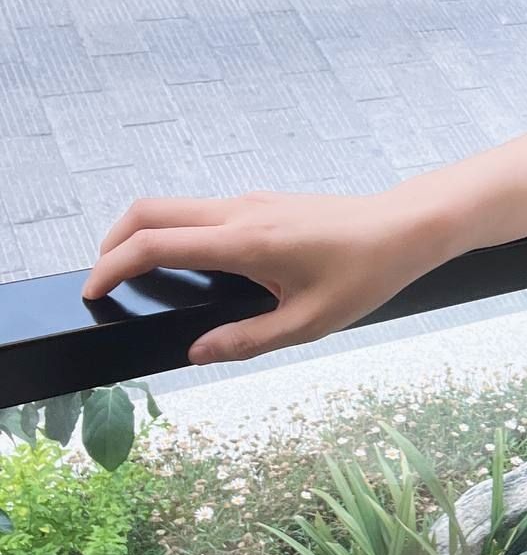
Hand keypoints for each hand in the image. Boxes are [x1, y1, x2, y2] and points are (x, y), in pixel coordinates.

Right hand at [81, 189, 449, 365]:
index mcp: (245, 240)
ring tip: (140, 278)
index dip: (111, 266)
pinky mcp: (264, 202)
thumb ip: (248, 340)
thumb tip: (196, 353)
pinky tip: (191, 267)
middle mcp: (241, 211)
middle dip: (113, 242)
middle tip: (104, 281)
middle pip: (149, 209)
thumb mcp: (311, 322)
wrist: (406, 227)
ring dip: (146, 235)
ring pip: (175, 206)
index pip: (154, 243)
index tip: (92, 292)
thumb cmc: (367, 272)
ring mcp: (252, 201)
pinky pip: (204, 212)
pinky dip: (177, 232)